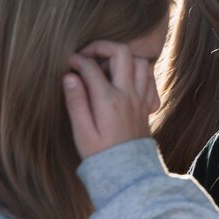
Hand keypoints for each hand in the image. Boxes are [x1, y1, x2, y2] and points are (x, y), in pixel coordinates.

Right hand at [63, 41, 159, 158]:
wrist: (129, 171)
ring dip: (123, 58)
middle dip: (103, 47)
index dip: (77, 60)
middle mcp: (128, 94)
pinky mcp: (148, 103)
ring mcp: (141, 97)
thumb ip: (76, 102)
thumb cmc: (100, 154)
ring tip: (105, 67)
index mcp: (108, 100)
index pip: (91, 67)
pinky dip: (138, 71)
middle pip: (122, 53)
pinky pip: (149, 77)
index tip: (68, 62)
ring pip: (140, 62)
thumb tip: (69, 76)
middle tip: (88, 55)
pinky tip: (124, 79)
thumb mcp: (81, 132)